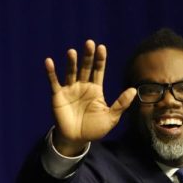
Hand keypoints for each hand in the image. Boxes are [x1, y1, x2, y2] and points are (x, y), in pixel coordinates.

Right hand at [45, 39, 136, 154]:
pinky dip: (51, 72)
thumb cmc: (94, 129)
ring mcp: (70, 89)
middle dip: (87, 56)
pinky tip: (49, 62)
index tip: (102, 47)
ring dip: (71, 62)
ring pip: (71, 72)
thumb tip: (133, 90)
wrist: (77, 140)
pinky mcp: (58, 96)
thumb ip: (121, 104)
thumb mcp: (111, 118)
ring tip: (72, 52)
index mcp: (96, 89)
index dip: (100, 59)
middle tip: (89, 43)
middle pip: (86, 67)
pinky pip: (54, 82)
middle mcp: (83, 86)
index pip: (98, 70)